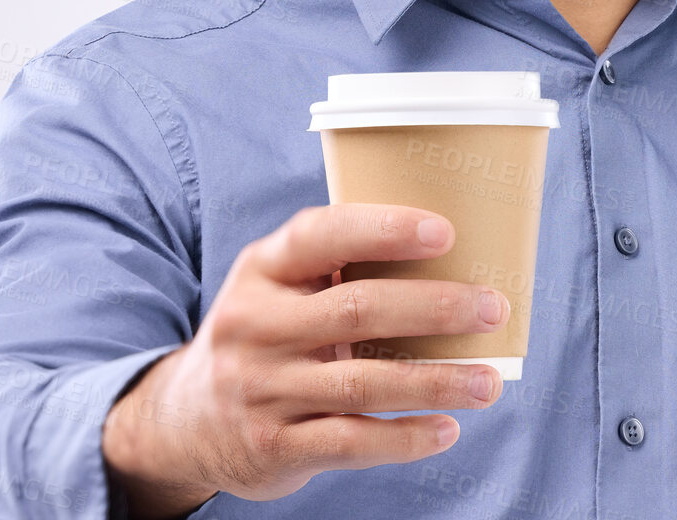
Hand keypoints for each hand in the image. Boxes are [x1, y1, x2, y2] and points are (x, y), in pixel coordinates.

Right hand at [101, 203, 509, 517]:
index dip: (383, 230)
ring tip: (489, 380)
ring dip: (436, 380)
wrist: (184, 421)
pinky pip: (352, 441)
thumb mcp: (276, 286)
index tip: (444, 231)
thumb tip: (450, 253)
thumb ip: (334, 266)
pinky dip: (405, 436)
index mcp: (261, 269)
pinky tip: (447, 428)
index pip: (320, 235)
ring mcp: (262, 389)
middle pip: (357, 309)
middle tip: (492, 307)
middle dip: (434, 308)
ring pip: (364, 382)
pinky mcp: (274, 446)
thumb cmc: (264, 333)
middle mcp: (255, 325)